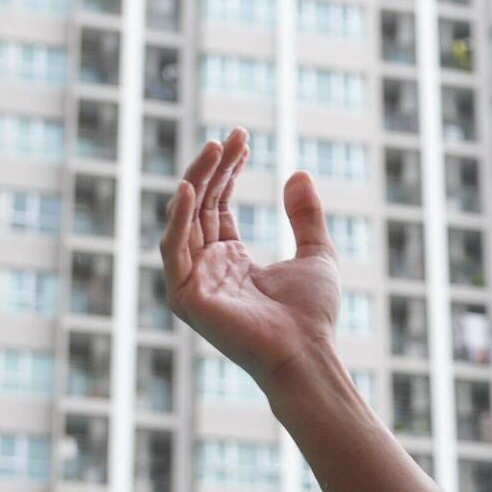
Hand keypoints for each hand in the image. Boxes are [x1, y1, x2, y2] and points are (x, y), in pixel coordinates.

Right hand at [160, 127, 341, 391]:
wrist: (307, 354)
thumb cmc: (312, 316)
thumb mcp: (317, 254)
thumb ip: (305, 216)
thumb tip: (298, 172)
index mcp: (229, 260)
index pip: (217, 204)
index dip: (227, 171)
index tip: (242, 138)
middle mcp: (207, 268)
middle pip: (200, 206)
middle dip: (213, 168)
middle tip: (233, 136)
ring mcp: (193, 282)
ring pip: (185, 220)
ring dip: (196, 182)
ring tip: (216, 148)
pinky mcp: (186, 297)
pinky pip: (174, 250)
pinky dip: (177, 219)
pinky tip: (191, 189)